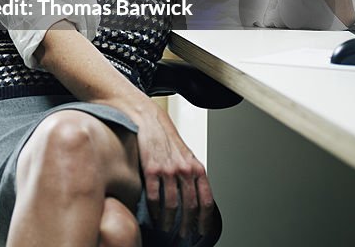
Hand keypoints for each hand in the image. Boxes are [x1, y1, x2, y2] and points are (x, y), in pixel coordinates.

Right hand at [127, 99, 214, 238]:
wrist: (148, 119)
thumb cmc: (165, 138)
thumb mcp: (185, 156)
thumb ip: (191, 175)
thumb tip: (194, 199)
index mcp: (197, 168)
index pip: (206, 200)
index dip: (205, 219)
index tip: (202, 231)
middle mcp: (185, 170)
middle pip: (190, 206)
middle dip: (187, 224)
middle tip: (183, 234)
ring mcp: (168, 170)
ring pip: (172, 204)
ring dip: (169, 221)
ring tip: (167, 228)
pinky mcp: (150, 168)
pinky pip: (154, 196)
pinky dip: (154, 210)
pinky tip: (154, 215)